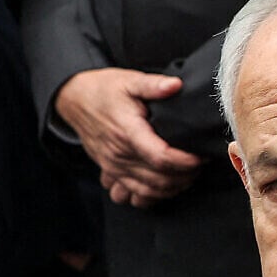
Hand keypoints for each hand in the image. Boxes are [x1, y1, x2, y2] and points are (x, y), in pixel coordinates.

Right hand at [53, 68, 200, 208]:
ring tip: (189, 174)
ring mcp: (114, 166)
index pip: (162, 158)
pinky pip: (134, 194)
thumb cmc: (105, 90)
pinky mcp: (111, 172)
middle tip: (200, 164)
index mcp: (127, 132)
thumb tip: (175, 85)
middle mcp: (119, 154)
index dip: (186, 161)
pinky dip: (154, 196)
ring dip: (174, 187)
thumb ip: (153, 84)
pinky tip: (168, 186)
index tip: (201, 155)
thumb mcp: (129, 80)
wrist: (74, 100)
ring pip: (149, 191)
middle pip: (160, 179)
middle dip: (186, 175)